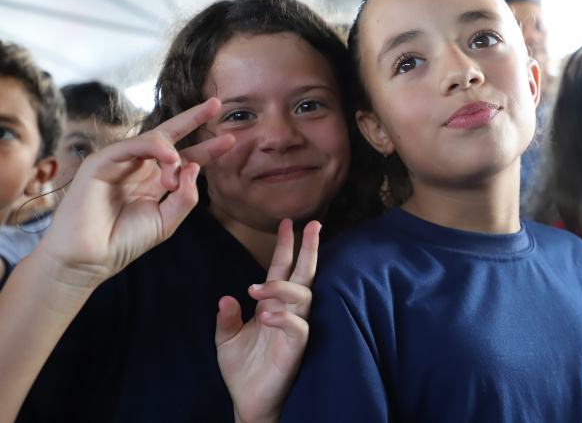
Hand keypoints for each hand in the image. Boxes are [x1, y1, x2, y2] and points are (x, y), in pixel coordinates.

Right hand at [38, 98, 234, 287]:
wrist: (90, 259)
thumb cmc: (124, 241)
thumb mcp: (167, 220)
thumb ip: (186, 197)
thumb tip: (194, 167)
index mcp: (153, 181)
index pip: (184, 158)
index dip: (207, 148)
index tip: (230, 139)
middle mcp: (137, 167)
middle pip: (169, 136)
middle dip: (193, 118)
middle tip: (216, 104)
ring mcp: (118, 162)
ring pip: (153, 140)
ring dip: (172, 154)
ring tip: (176, 172)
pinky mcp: (100, 162)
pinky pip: (131, 145)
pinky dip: (153, 147)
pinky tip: (169, 157)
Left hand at [216, 219, 319, 422]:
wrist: (248, 402)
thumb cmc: (242, 369)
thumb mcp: (225, 339)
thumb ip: (227, 317)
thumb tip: (227, 298)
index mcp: (272, 305)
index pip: (282, 269)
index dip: (286, 246)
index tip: (288, 223)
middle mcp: (287, 312)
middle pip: (303, 275)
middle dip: (308, 249)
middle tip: (311, 224)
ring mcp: (294, 328)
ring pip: (302, 297)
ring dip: (282, 287)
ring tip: (257, 287)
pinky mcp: (296, 348)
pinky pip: (298, 327)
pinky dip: (284, 318)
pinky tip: (266, 314)